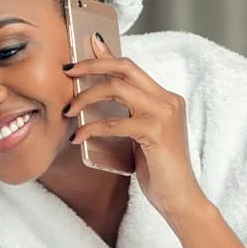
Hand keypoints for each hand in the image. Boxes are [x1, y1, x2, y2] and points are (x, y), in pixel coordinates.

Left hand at [64, 34, 207, 221]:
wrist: (179, 197)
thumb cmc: (157, 168)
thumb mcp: (140, 133)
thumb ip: (127, 113)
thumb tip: (99, 96)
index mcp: (165, 98)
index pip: (131, 67)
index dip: (105, 55)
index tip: (82, 50)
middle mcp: (167, 100)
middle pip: (124, 67)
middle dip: (92, 64)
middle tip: (67, 71)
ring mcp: (163, 114)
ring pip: (116, 89)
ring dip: (85, 97)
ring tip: (68, 111)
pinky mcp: (155, 131)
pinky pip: (113, 123)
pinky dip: (91, 128)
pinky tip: (79, 137)